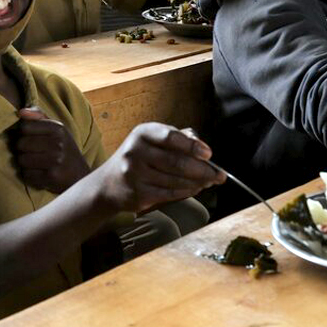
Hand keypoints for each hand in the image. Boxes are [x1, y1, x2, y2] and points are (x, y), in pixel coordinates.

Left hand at [9, 107, 90, 192]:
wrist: (81, 175)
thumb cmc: (64, 149)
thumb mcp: (57, 130)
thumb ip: (39, 117)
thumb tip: (20, 112)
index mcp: (58, 128)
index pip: (25, 127)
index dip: (23, 133)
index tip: (31, 138)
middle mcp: (58, 143)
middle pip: (21, 144)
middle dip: (23, 149)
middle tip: (33, 152)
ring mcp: (55, 161)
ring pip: (21, 160)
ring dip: (25, 163)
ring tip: (36, 163)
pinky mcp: (51, 177)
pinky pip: (27, 175)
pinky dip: (30, 175)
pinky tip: (40, 173)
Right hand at [98, 123, 224, 213]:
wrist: (108, 183)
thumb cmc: (138, 157)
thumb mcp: (152, 140)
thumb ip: (178, 138)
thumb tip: (203, 147)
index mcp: (142, 133)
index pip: (171, 137)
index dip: (193, 146)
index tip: (209, 154)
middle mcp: (136, 152)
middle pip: (177, 162)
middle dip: (203, 170)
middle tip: (218, 174)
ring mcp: (135, 174)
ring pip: (176, 180)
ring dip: (198, 183)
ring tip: (208, 181)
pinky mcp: (138, 194)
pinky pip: (170, 193)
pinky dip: (186, 192)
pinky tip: (194, 189)